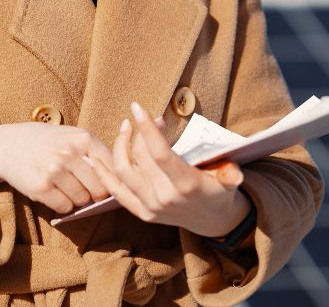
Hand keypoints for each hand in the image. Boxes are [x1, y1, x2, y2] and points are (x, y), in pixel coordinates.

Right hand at [0, 123, 113, 214]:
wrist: (8, 145)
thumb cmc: (46, 142)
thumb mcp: (71, 136)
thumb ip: (93, 152)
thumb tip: (118, 181)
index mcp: (82, 137)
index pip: (112, 167)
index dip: (112, 180)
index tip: (108, 184)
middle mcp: (69, 153)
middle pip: (99, 188)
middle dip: (95, 193)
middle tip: (84, 188)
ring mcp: (54, 170)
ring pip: (82, 200)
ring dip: (77, 199)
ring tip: (65, 186)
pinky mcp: (41, 188)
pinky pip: (64, 207)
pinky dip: (62, 205)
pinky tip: (54, 191)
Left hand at [83, 102, 251, 237]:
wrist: (214, 223)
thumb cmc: (220, 190)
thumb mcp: (229, 180)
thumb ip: (229, 174)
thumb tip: (235, 172)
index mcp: (186, 185)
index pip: (160, 154)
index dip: (147, 129)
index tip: (138, 106)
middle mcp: (164, 198)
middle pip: (140, 157)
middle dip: (139, 131)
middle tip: (146, 116)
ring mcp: (150, 207)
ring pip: (123, 170)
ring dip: (119, 145)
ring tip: (126, 126)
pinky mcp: (141, 213)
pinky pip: (115, 191)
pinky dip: (101, 172)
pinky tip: (93, 155)